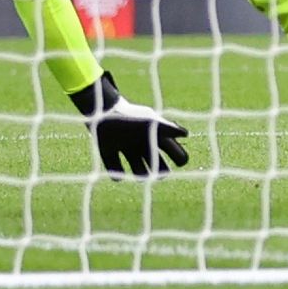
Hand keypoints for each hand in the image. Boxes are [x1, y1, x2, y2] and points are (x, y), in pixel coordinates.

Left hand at [71, 72, 190, 178]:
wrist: (101, 112)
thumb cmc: (129, 117)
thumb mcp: (149, 123)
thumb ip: (167, 128)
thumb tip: (186, 133)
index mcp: (154, 136)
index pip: (173, 149)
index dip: (179, 156)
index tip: (179, 163)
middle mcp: (142, 143)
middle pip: (157, 163)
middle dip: (161, 171)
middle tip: (159, 176)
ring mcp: (127, 149)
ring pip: (138, 169)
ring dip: (140, 174)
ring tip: (140, 175)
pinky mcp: (110, 153)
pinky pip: (115, 171)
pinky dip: (117, 175)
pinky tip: (118, 175)